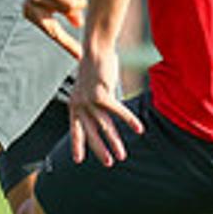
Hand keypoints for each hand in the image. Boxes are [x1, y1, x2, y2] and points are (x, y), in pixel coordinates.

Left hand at [24, 0, 85, 57]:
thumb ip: (67, 10)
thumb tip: (77, 24)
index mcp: (31, 10)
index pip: (50, 32)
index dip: (66, 44)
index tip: (79, 56)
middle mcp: (30, 7)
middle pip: (54, 31)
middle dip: (68, 43)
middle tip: (82, 54)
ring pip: (69, 12)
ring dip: (79, 1)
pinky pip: (72, 3)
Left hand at [67, 46, 141, 165]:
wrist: (95, 50)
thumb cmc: (96, 69)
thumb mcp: (90, 89)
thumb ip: (95, 105)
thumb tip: (104, 121)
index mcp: (74, 104)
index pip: (75, 129)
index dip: (77, 145)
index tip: (77, 160)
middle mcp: (79, 104)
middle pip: (91, 133)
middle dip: (100, 150)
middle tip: (109, 163)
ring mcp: (89, 100)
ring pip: (105, 127)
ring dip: (115, 142)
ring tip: (122, 155)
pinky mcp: (102, 95)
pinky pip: (118, 112)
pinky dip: (129, 120)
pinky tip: (138, 129)